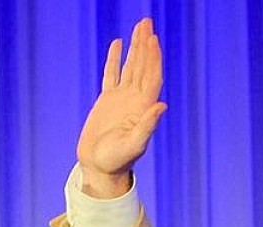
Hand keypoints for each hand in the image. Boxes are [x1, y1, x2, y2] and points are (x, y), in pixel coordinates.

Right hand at [76, 18, 166, 197]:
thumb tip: (162, 106)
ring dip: (135, 48)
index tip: (152, 38)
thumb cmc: (118, 161)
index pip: (151, 77)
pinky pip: (112, 75)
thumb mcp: (134, 145)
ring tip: (139, 27)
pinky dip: (115, 60)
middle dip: (146, 44)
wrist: (101, 168)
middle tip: (147, 22)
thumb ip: (147, 126)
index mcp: (143, 108)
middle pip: (143, 66)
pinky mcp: (108, 101)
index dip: (153, 57)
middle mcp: (135, 100)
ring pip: (130, 67)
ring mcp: (122, 99)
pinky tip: (118, 45)